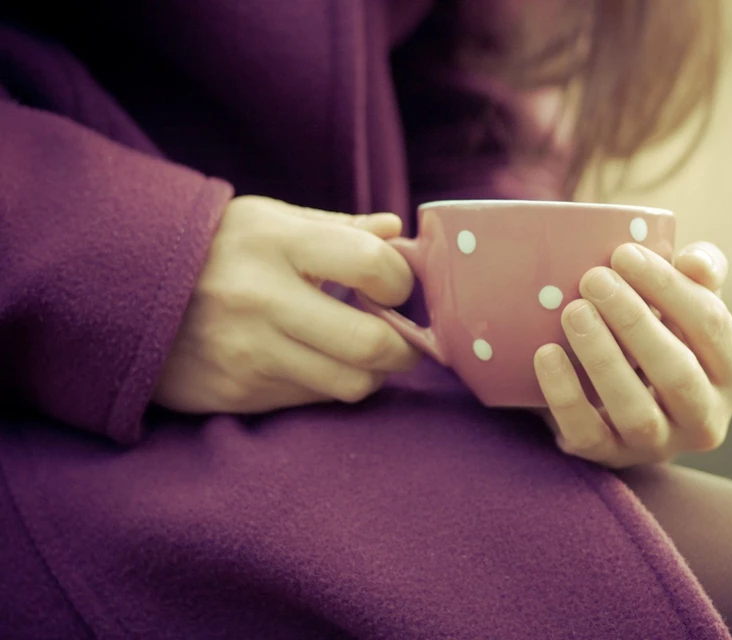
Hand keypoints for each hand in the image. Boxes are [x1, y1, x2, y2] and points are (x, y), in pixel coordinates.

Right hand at [154, 196, 420, 413]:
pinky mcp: (236, 395)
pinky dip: (326, 385)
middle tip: (399, 338)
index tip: (395, 285)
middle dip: (402, 347)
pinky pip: (312, 400)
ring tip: (357, 352)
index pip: (373, 266)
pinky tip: (312, 362)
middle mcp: (261, 300)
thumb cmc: (213, 249)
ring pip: (351, 385)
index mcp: (274, 243)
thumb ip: (338, 228)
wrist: (119, 292)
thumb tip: (397, 231)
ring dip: (369, 372)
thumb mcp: (268, 221)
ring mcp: (247, 353)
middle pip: (372, 345)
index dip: (401, 281)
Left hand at [533, 242, 731, 467]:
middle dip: (633, 322)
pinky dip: (565, 394)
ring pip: (637, 412)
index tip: (624, 253)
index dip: (669, 286)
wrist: (619, 389)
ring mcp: (660, 446)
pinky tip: (546, 353)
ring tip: (573, 311)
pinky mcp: (611, 457)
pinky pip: (587, 434)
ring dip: (603, 358)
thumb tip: (695, 263)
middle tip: (593, 279)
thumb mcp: (687, 301)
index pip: (711, 325)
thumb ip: (700, 273)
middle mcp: (708, 421)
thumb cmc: (662, 330)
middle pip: (677, 373)